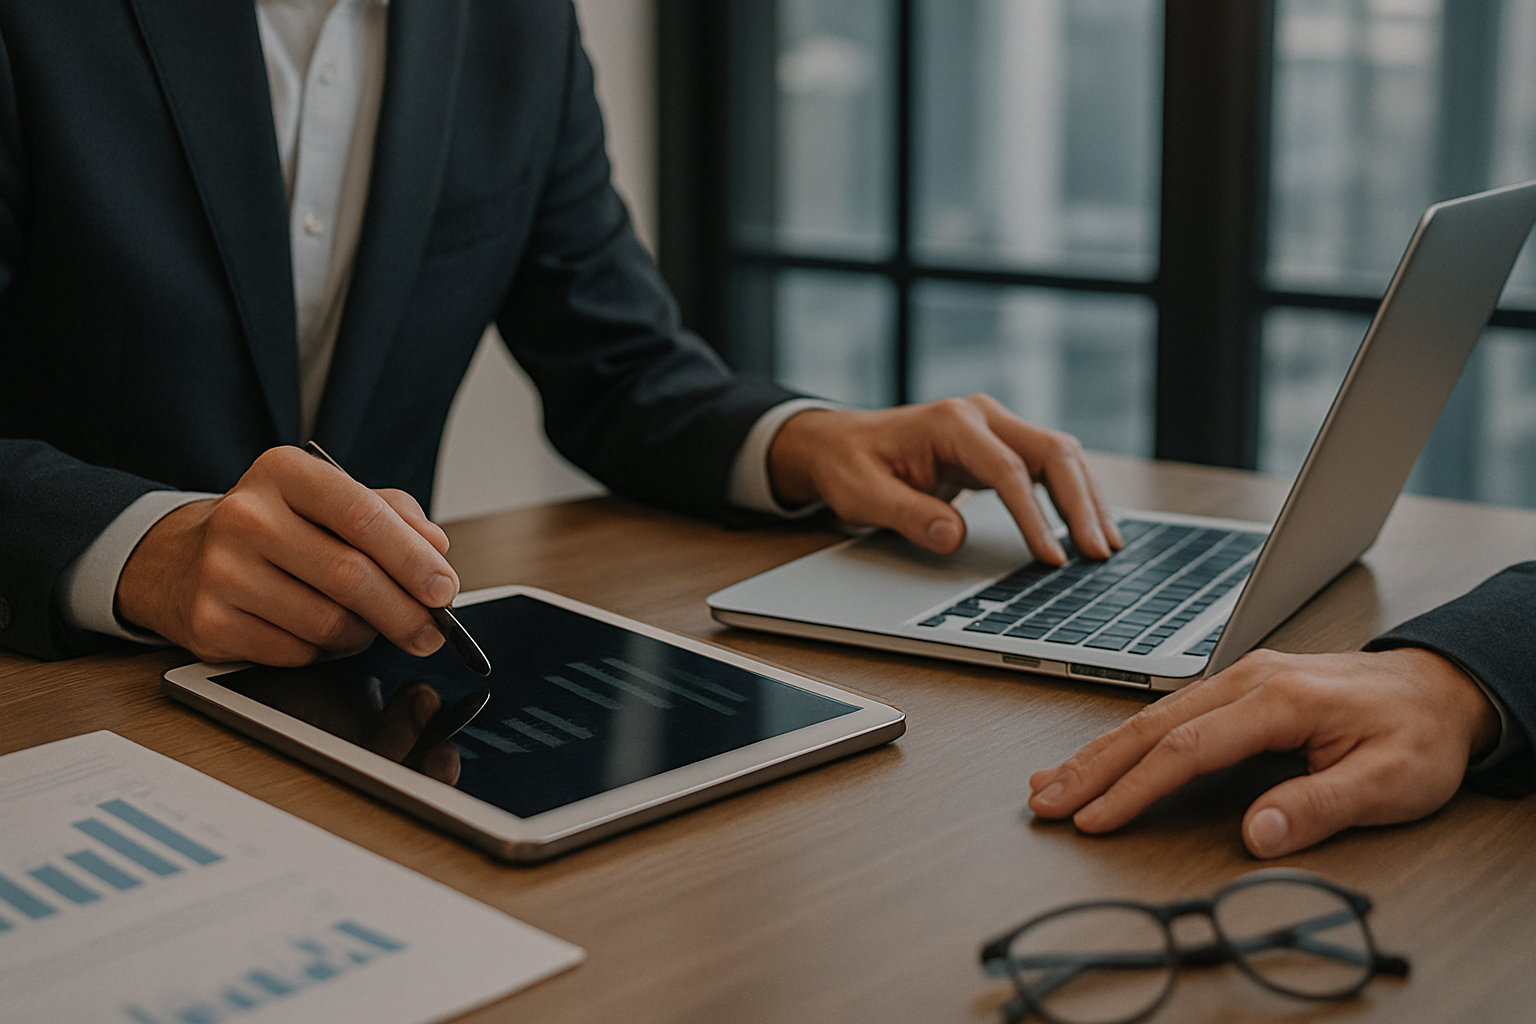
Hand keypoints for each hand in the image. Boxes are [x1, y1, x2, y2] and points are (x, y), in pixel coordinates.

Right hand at [116, 446, 458, 665]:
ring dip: (364, 634)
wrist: (181, 559)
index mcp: (283, 472)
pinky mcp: (210, 623)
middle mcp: (245, 516)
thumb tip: (437, 550)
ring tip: (368, 625)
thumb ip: (392, 515)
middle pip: (350, 576)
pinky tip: (322, 634)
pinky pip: (298, 654)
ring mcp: (222, 572)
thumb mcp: (329, 501)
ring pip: (328, 623)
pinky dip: (326, 652)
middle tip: (432, 631)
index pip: (362, 514)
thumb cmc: (275, 529)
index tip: (444, 588)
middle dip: (404, 612)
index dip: (412, 558)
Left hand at [767, 395, 1121, 564]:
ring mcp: (995, 427)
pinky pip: (1050, 464)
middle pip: (1052, 452)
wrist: (840, 443)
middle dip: (1080, 504)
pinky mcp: (1001, 443)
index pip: (1007, 471)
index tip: (1050, 557)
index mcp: (951, 423)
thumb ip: (909, 515)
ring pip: (1061, 454)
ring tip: (1106, 546)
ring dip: (1087, 498)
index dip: (1034, 517)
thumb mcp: (864, 495)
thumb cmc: (851, 465)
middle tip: (1097, 553)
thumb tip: (955, 537)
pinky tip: (1089, 525)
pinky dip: (1074, 493)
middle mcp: (982, 416)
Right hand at [1027, 647, 1501, 856]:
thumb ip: (1321, 805)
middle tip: (1044, 801)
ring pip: (1151, 716)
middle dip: (1090, 767)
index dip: (1136, 788)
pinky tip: (1099, 756)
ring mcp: (1239, 680)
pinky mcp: (1238, 689)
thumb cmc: (1419, 734)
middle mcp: (1249, 680)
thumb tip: (1258, 832)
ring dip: (1097, 753)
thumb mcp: (1391, 781)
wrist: (1441, 686)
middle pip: (1150, 725)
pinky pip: (1168, 713)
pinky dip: (1124, 739)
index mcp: (1279, 698)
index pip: (1188, 748)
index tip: (1096, 819)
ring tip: (1050, 782)